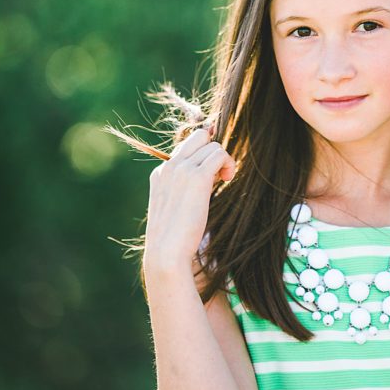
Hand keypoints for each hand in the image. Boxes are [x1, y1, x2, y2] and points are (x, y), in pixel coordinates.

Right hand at [142, 124, 235, 274]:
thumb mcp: (175, 209)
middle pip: (199, 136)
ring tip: (224, 180)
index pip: (187, 149)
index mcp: (161, 173)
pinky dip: (228, 163)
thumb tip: (211, 178)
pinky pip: (219, 154)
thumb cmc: (174, 239)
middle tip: (219, 174)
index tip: (212, 176)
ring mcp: (181, 169)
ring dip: (224, 159)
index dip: (203, 158)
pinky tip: (227, 180)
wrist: (166, 253)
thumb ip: (187, 190)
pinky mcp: (197, 177)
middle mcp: (169, 166)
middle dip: (213, 150)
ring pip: (212, 144)